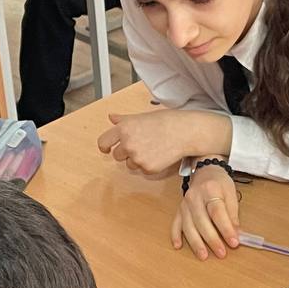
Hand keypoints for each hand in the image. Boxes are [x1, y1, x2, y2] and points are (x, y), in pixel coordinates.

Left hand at [97, 110, 229, 175]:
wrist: (185, 132)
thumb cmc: (166, 121)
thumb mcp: (142, 116)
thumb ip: (124, 119)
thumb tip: (111, 117)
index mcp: (124, 128)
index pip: (103, 142)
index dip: (105, 146)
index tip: (107, 148)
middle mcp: (127, 144)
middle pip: (117, 155)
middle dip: (126, 152)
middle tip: (142, 144)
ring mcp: (137, 158)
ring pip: (129, 164)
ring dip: (137, 160)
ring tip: (152, 148)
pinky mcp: (147, 168)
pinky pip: (142, 170)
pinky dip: (149, 165)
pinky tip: (159, 155)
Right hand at [172, 165, 240, 259]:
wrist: (205, 170)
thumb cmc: (220, 183)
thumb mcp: (231, 194)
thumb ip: (233, 214)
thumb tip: (236, 234)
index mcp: (210, 190)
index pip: (218, 212)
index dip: (226, 229)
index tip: (234, 242)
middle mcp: (194, 197)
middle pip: (202, 221)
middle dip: (212, 240)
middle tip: (221, 253)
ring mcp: (184, 204)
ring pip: (188, 226)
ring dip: (195, 243)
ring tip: (203, 256)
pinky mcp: (179, 210)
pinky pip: (175, 223)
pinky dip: (175, 235)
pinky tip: (178, 246)